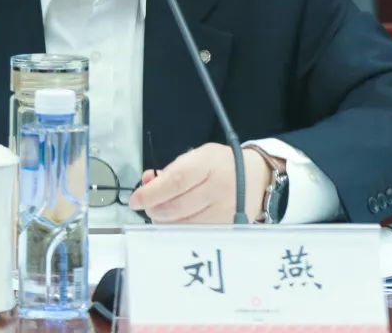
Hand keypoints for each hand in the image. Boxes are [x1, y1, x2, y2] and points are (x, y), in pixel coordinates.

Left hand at [127, 143, 274, 222]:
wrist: (256, 177)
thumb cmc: (220, 164)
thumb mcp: (197, 156)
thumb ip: (172, 170)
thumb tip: (147, 183)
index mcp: (208, 165)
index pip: (174, 182)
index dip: (151, 193)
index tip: (135, 200)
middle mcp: (218, 189)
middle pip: (175, 208)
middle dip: (154, 209)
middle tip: (148, 206)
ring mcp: (224, 212)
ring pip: (182, 226)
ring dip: (165, 221)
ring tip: (162, 211)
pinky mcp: (226, 228)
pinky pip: (194, 234)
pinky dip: (179, 229)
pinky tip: (177, 220)